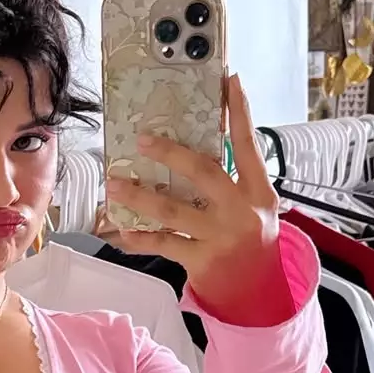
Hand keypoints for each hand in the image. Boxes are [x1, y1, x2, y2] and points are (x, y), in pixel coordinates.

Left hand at [96, 74, 281, 310]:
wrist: (258, 291)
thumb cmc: (251, 240)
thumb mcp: (255, 206)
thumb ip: (235, 179)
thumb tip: (197, 147)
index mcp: (258, 191)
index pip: (249, 145)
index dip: (241, 113)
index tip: (229, 81)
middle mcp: (241, 211)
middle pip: (203, 172)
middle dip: (170, 154)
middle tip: (142, 140)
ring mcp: (221, 237)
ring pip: (173, 211)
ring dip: (140, 197)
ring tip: (115, 186)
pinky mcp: (202, 260)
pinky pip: (164, 244)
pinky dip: (141, 238)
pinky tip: (123, 231)